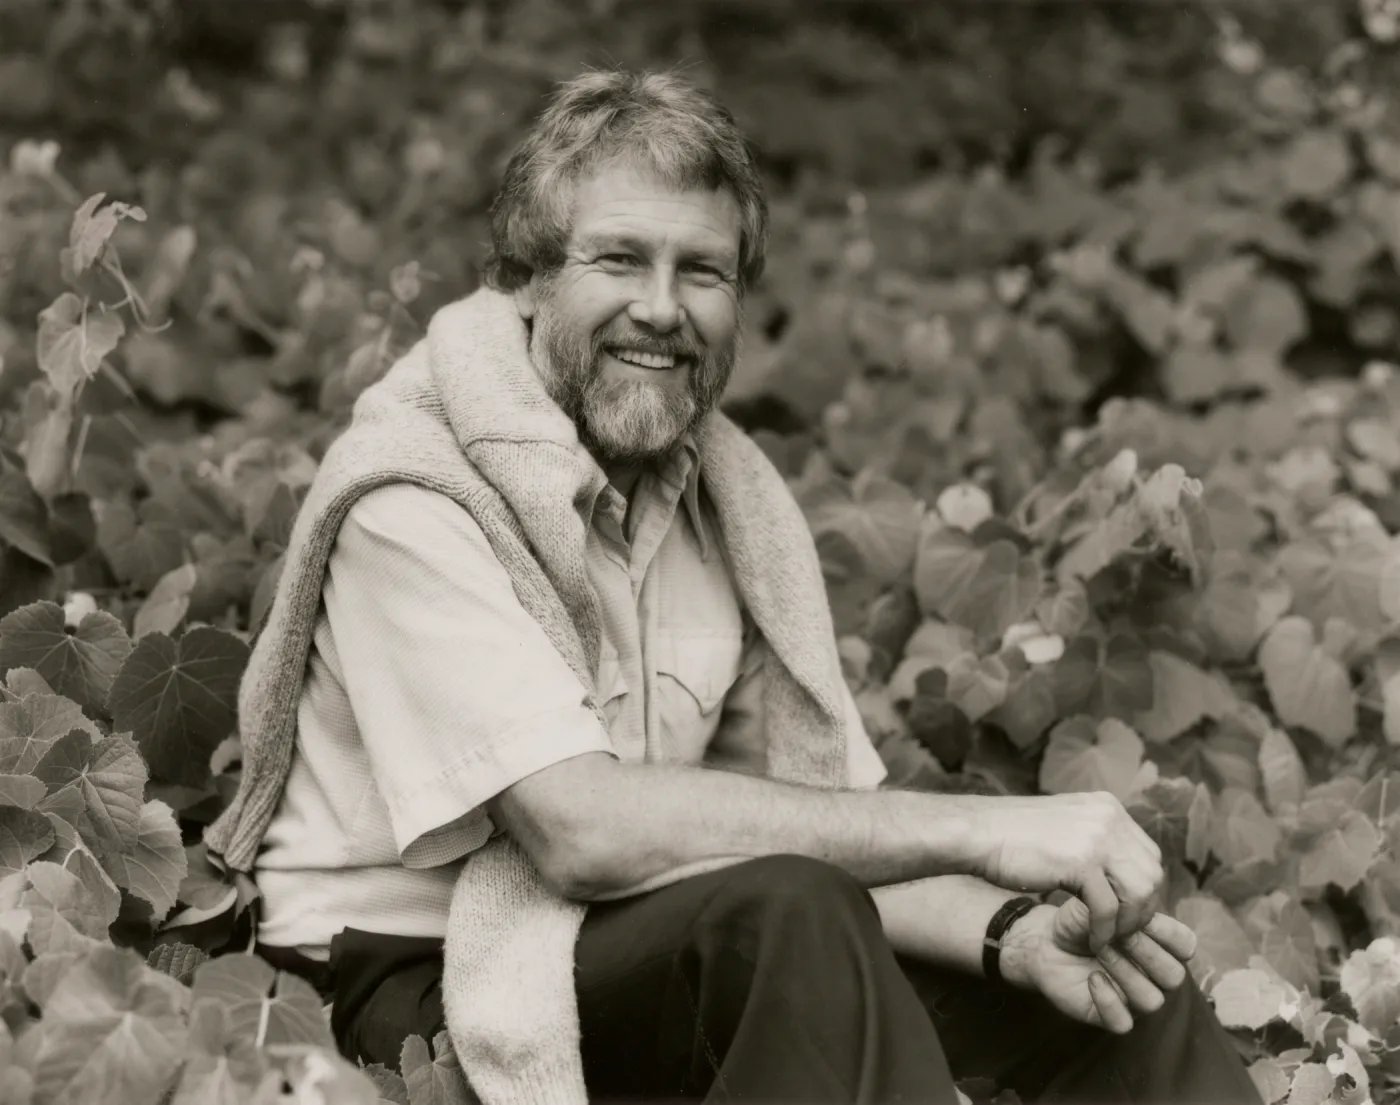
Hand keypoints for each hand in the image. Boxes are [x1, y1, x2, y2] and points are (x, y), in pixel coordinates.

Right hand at [971, 791, 1163, 950]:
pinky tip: (1091, 939)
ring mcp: (1097, 837)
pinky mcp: (1081, 861)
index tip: (1124, 911)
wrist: (976, 833)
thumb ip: (1095, 842)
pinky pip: (1108, 907)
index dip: (1141, 888)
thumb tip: (1122, 871)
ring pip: (1138, 892)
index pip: (1148, 854)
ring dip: (1126, 922)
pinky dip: (1103, 930)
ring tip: (1107, 937)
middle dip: (1140, 908)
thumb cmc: (1012, 836)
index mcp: (1107, 806)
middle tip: (1120, 930)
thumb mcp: (1065, 828)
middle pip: (1151, 873)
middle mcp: (1108, 817)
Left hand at [1000, 895, 1196, 1034]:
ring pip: (1152, 1000)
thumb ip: (1126, 908)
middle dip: (1144, 951)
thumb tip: (1141, 915)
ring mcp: (1133, 1000)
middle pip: (1174, 976)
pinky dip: (1108, 1000)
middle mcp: (1153, 977)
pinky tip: (1093, 979)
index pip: (1187, 946)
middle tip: (1113, 934)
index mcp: (1160, 947)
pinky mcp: (1110, 1016)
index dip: (1166, 932)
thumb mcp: (1102, 904)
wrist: (1047, 941)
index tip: (1135, 917)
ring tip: (1099, 950)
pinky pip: (1123, 1022)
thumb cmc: (1081, 922)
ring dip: (1125, 972)